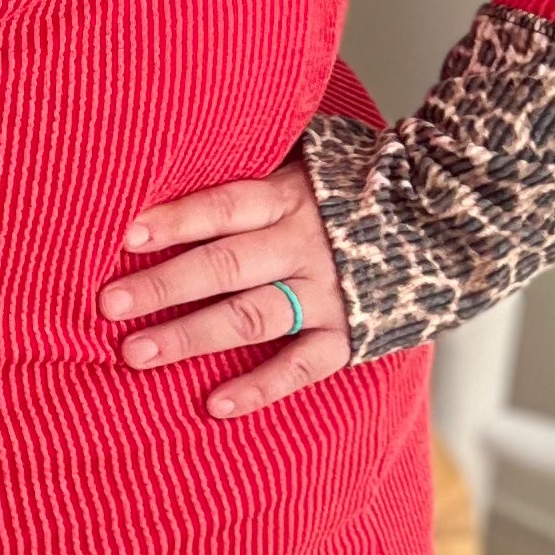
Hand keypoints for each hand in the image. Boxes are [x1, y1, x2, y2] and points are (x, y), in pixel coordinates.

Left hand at [101, 154, 352, 415]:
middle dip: (165, 285)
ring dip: (191, 337)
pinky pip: (300, 367)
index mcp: (292, 198)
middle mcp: (305, 246)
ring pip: (252, 317)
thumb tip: (187, 150)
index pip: (225, 207)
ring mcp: (328, 294)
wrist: (444, 224)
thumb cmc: (356, 190)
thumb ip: (262, 167)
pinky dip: (259, 387)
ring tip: (136, 354)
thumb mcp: (313, 161)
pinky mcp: (350, 335)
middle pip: (226, 265)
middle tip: (110, 304)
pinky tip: (214, 404)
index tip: (128, 235)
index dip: (178, 220)